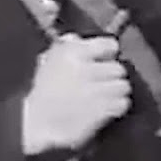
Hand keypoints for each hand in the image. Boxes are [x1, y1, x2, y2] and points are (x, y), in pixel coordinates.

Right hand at [21, 34, 131, 154]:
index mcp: (72, 52)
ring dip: (116, 92)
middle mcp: (86, 68)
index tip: (104, 59)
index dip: (108, 53)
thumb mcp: (48, 61)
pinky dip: (117, 107)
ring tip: (105, 96)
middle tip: (102, 82)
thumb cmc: (42, 92)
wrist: (36, 123)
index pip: (108, 45)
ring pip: (123, 86)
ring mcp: (96, 90)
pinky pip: (122, 103)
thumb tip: (77, 38)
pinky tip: (106, 109)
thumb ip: (65, 46)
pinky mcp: (103, 109)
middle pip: (118, 68)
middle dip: (112, 76)